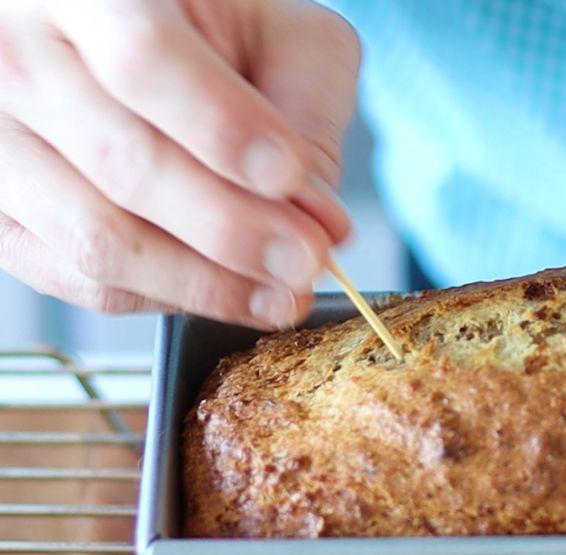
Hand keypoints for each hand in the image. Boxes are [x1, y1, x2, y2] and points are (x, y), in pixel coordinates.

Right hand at [0, 0, 359, 328]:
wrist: (129, 41)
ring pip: (98, 238)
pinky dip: (166, 298)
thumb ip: (305, 110)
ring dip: (206, 282)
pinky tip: (227, 291)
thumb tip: (320, 219)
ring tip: (283, 294)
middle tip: (307, 260)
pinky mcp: (0, 214)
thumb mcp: (277, 35)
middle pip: (124, 165)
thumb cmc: (211, 34)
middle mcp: (18, 58)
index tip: (289, 175)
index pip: (144, 61)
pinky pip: (82, 279)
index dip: (220, 127)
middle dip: (233, 229)